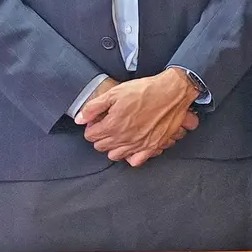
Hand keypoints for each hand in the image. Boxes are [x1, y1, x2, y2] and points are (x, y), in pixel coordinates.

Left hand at [76, 69, 201, 165]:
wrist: (171, 92)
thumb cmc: (145, 91)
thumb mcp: (114, 93)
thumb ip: (93, 107)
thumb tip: (80, 119)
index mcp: (112, 125)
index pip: (91, 136)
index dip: (92, 127)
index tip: (98, 121)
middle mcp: (124, 138)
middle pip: (101, 147)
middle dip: (101, 137)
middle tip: (108, 126)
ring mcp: (138, 145)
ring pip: (115, 155)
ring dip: (114, 147)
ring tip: (119, 134)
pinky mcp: (152, 146)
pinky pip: (135, 160)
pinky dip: (131, 155)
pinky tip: (132, 145)